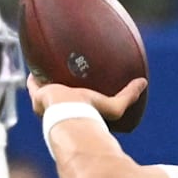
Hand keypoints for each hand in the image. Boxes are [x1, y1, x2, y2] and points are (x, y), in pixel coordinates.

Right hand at [26, 74, 147, 122]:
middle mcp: (61, 111)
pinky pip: (33, 82)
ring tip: (47, 64)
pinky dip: (33, 73)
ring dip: (46, 79)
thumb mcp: (115, 106)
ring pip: (44, 89)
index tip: (79, 85)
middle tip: (62, 72)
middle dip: (59, 85)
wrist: (72, 117)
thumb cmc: (92, 115)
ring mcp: (47, 103)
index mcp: (77, 113)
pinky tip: (34, 61)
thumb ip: (129, 96)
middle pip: (59, 96)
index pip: (75, 105)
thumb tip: (144, 83)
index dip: (75, 96)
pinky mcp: (38, 95)